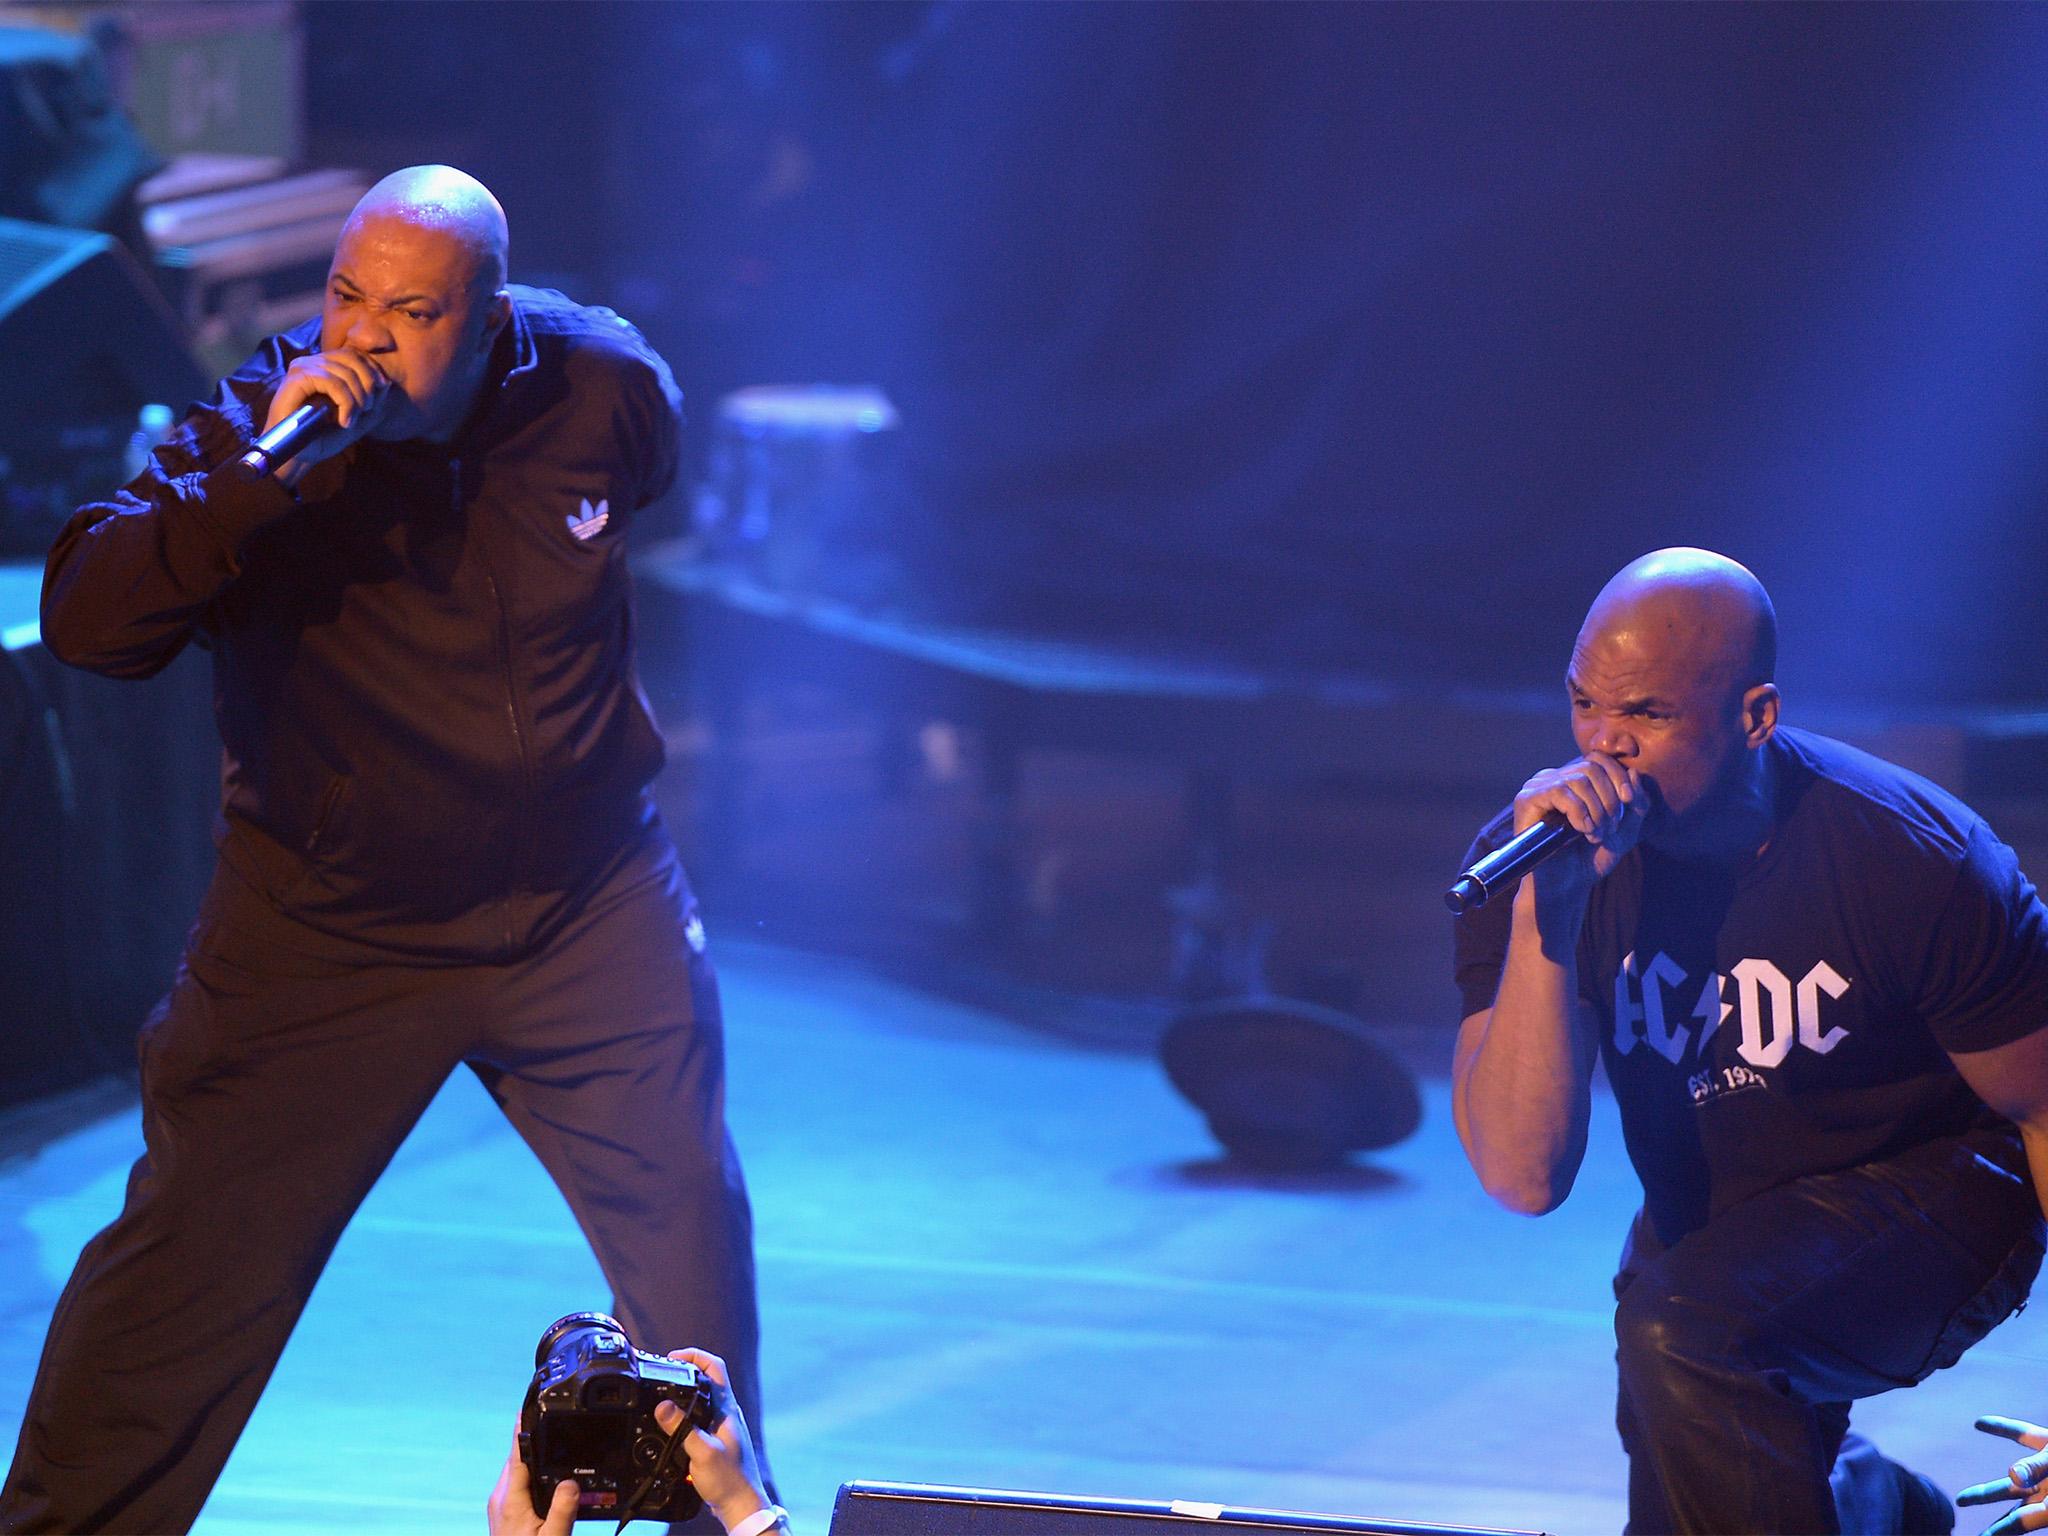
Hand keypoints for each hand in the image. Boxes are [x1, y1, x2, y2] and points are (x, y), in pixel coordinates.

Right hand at [262, 348, 391, 474]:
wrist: (300, 454)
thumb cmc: (325, 435)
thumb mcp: (356, 414)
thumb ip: (371, 397)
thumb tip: (385, 382)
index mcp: (324, 365)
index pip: (355, 354)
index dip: (373, 369)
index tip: (383, 390)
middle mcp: (311, 361)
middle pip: (352, 358)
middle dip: (368, 384)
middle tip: (367, 409)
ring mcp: (302, 368)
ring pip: (344, 371)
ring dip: (357, 398)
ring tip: (353, 419)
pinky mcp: (295, 379)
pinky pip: (330, 381)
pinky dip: (345, 402)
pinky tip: (343, 421)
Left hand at [486, 1428, 577, 1535]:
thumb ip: (563, 1510)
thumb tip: (571, 1483)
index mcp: (511, 1502)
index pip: (516, 1458)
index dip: (521, 1432)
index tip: (523, 1411)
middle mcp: (500, 1500)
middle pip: (516, 1461)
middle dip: (534, 1445)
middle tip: (552, 1429)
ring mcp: (499, 1506)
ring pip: (517, 1472)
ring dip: (533, 1462)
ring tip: (553, 1451)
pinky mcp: (503, 1512)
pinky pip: (517, 1483)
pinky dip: (531, 1476)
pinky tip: (545, 1480)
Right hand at [657, 1348, 771, 1532]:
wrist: (740, 1505)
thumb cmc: (729, 1480)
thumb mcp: (701, 1452)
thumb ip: (682, 1429)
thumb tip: (663, 1406)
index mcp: (727, 1408)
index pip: (714, 1367)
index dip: (694, 1356)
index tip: (672, 1357)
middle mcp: (726, 1413)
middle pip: (706, 1380)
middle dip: (683, 1371)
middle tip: (661, 1373)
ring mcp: (721, 1426)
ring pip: (701, 1400)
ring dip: (683, 1394)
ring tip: (661, 1395)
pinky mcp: (715, 1440)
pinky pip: (698, 1418)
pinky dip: (683, 1415)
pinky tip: (670, 1425)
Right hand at [1511, 751, 1645, 909]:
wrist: (1567, 885)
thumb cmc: (1592, 857)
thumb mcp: (1625, 829)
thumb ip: (1636, 802)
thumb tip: (1634, 771)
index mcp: (1574, 779)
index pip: (1600, 759)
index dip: (1619, 777)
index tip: (1629, 803)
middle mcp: (1553, 778)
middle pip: (1592, 767)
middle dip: (1610, 800)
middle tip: (1609, 829)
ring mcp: (1537, 787)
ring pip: (1578, 779)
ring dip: (1597, 810)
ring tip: (1596, 835)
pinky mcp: (1526, 800)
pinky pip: (1559, 791)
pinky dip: (1579, 811)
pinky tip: (1582, 830)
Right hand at [1959, 1415, 2047, 1535]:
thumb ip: (2036, 1465)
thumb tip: (2011, 1474)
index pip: (2022, 1434)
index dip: (2000, 1427)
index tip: (1978, 1423)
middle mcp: (2046, 1478)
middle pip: (2009, 1486)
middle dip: (1983, 1494)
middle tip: (1960, 1500)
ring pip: (2018, 1513)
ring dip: (1999, 1527)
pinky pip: (2026, 1522)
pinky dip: (2008, 1530)